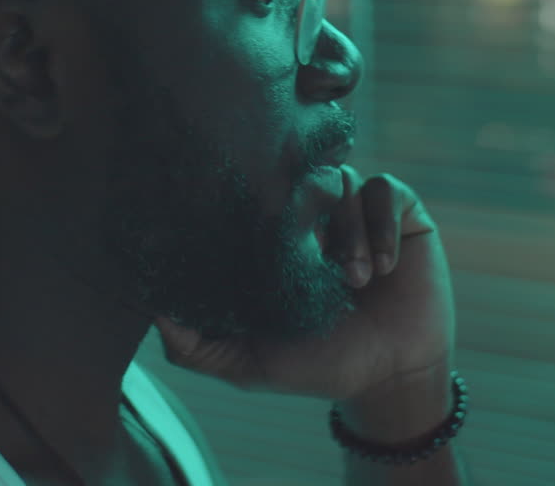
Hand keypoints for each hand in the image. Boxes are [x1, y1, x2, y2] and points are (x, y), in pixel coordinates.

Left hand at [153, 165, 456, 401]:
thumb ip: (198, 347)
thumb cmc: (319, 365)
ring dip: (348, 231)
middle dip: (304, 213)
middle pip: (297, 178)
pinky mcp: (400, 213)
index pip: (257, 200)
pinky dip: (381, 226)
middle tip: (313, 255)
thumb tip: (154, 313)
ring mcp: (356, 212)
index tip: (261, 239)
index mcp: (275, 240)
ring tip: (356, 280)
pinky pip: (385, 190)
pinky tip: (384, 267)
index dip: (256, 208)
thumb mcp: (248, 363)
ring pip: (342, 182)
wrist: (392, 376)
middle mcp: (314, 218)